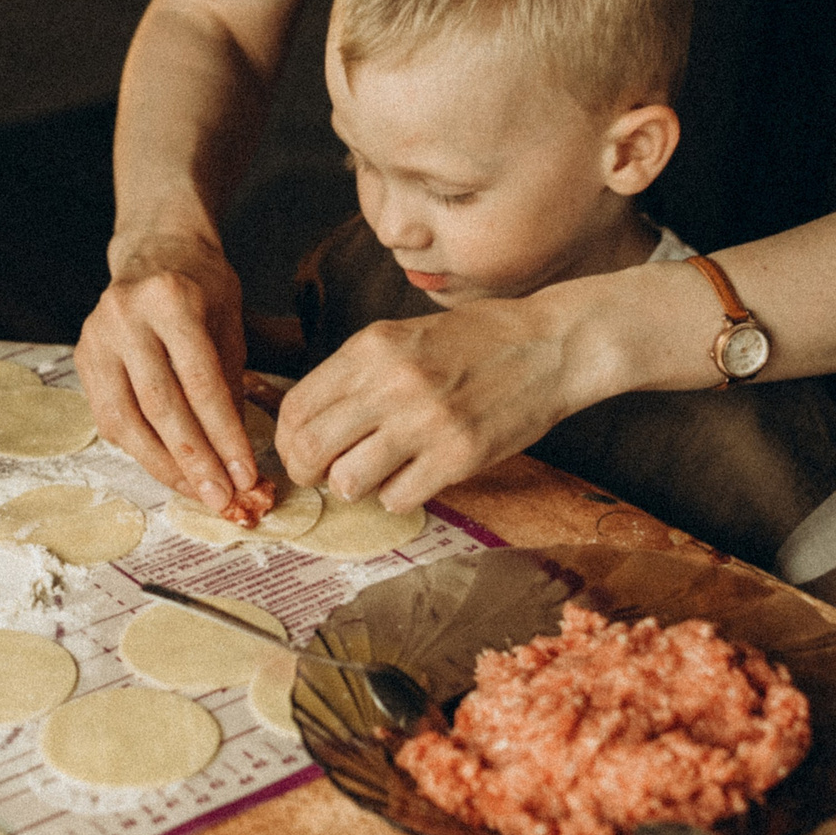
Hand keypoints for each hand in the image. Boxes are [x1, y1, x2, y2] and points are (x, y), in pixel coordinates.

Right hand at [75, 231, 259, 509]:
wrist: (155, 249)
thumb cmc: (202, 287)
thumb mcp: (229, 324)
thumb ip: (230, 387)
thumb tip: (238, 463)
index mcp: (171, 299)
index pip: (201, 382)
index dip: (224, 436)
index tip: (246, 476)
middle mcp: (124, 316)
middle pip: (161, 406)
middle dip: (195, 462)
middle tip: (222, 500)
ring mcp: (96, 337)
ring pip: (126, 420)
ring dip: (164, 467)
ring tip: (196, 494)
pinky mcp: (82, 357)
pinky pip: (109, 418)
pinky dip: (139, 450)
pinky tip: (167, 468)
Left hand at [276, 298, 573, 514]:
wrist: (549, 345)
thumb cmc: (474, 340)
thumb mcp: (403, 336)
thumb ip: (356, 373)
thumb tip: (308, 421)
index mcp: (370, 348)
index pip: (296, 407)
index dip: (286, 439)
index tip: (297, 450)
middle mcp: (391, 383)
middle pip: (310, 449)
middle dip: (307, 471)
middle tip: (323, 474)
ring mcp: (426, 422)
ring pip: (348, 481)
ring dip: (354, 486)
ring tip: (373, 474)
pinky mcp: (459, 456)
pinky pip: (398, 499)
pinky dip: (398, 495)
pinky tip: (414, 476)